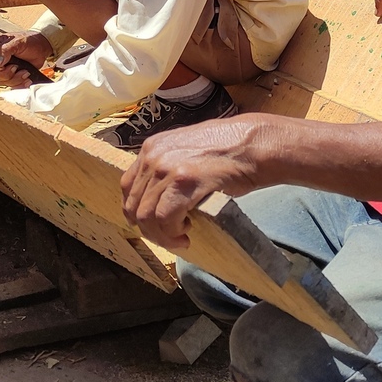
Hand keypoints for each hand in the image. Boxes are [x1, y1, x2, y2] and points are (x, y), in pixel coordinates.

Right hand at [0, 30, 51, 87]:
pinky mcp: (13, 76)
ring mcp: (5, 69)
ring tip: (25, 72)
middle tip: (16, 67)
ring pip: (2, 82)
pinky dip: (20, 84)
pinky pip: (11, 86)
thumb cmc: (30, 41)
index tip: (3, 65)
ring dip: (15, 79)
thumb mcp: (18, 41)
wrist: (42, 48)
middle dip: (6, 74)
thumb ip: (6, 49)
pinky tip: (27, 79)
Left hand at [120, 113, 268, 249]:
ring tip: (180, 238)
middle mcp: (154, 156)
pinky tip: (186, 233)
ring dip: (162, 235)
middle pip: (134, 206)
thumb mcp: (187, 151)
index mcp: (152, 147)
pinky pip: (165, 218)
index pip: (127, 187)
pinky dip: (172, 233)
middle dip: (150, 230)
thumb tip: (158, 197)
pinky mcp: (184, 182)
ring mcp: (167, 168)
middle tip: (170, 237)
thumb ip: (168, 168)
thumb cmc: (228, 149)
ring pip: (146, 216)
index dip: (137, 212)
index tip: (153, 225)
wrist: (254, 143)